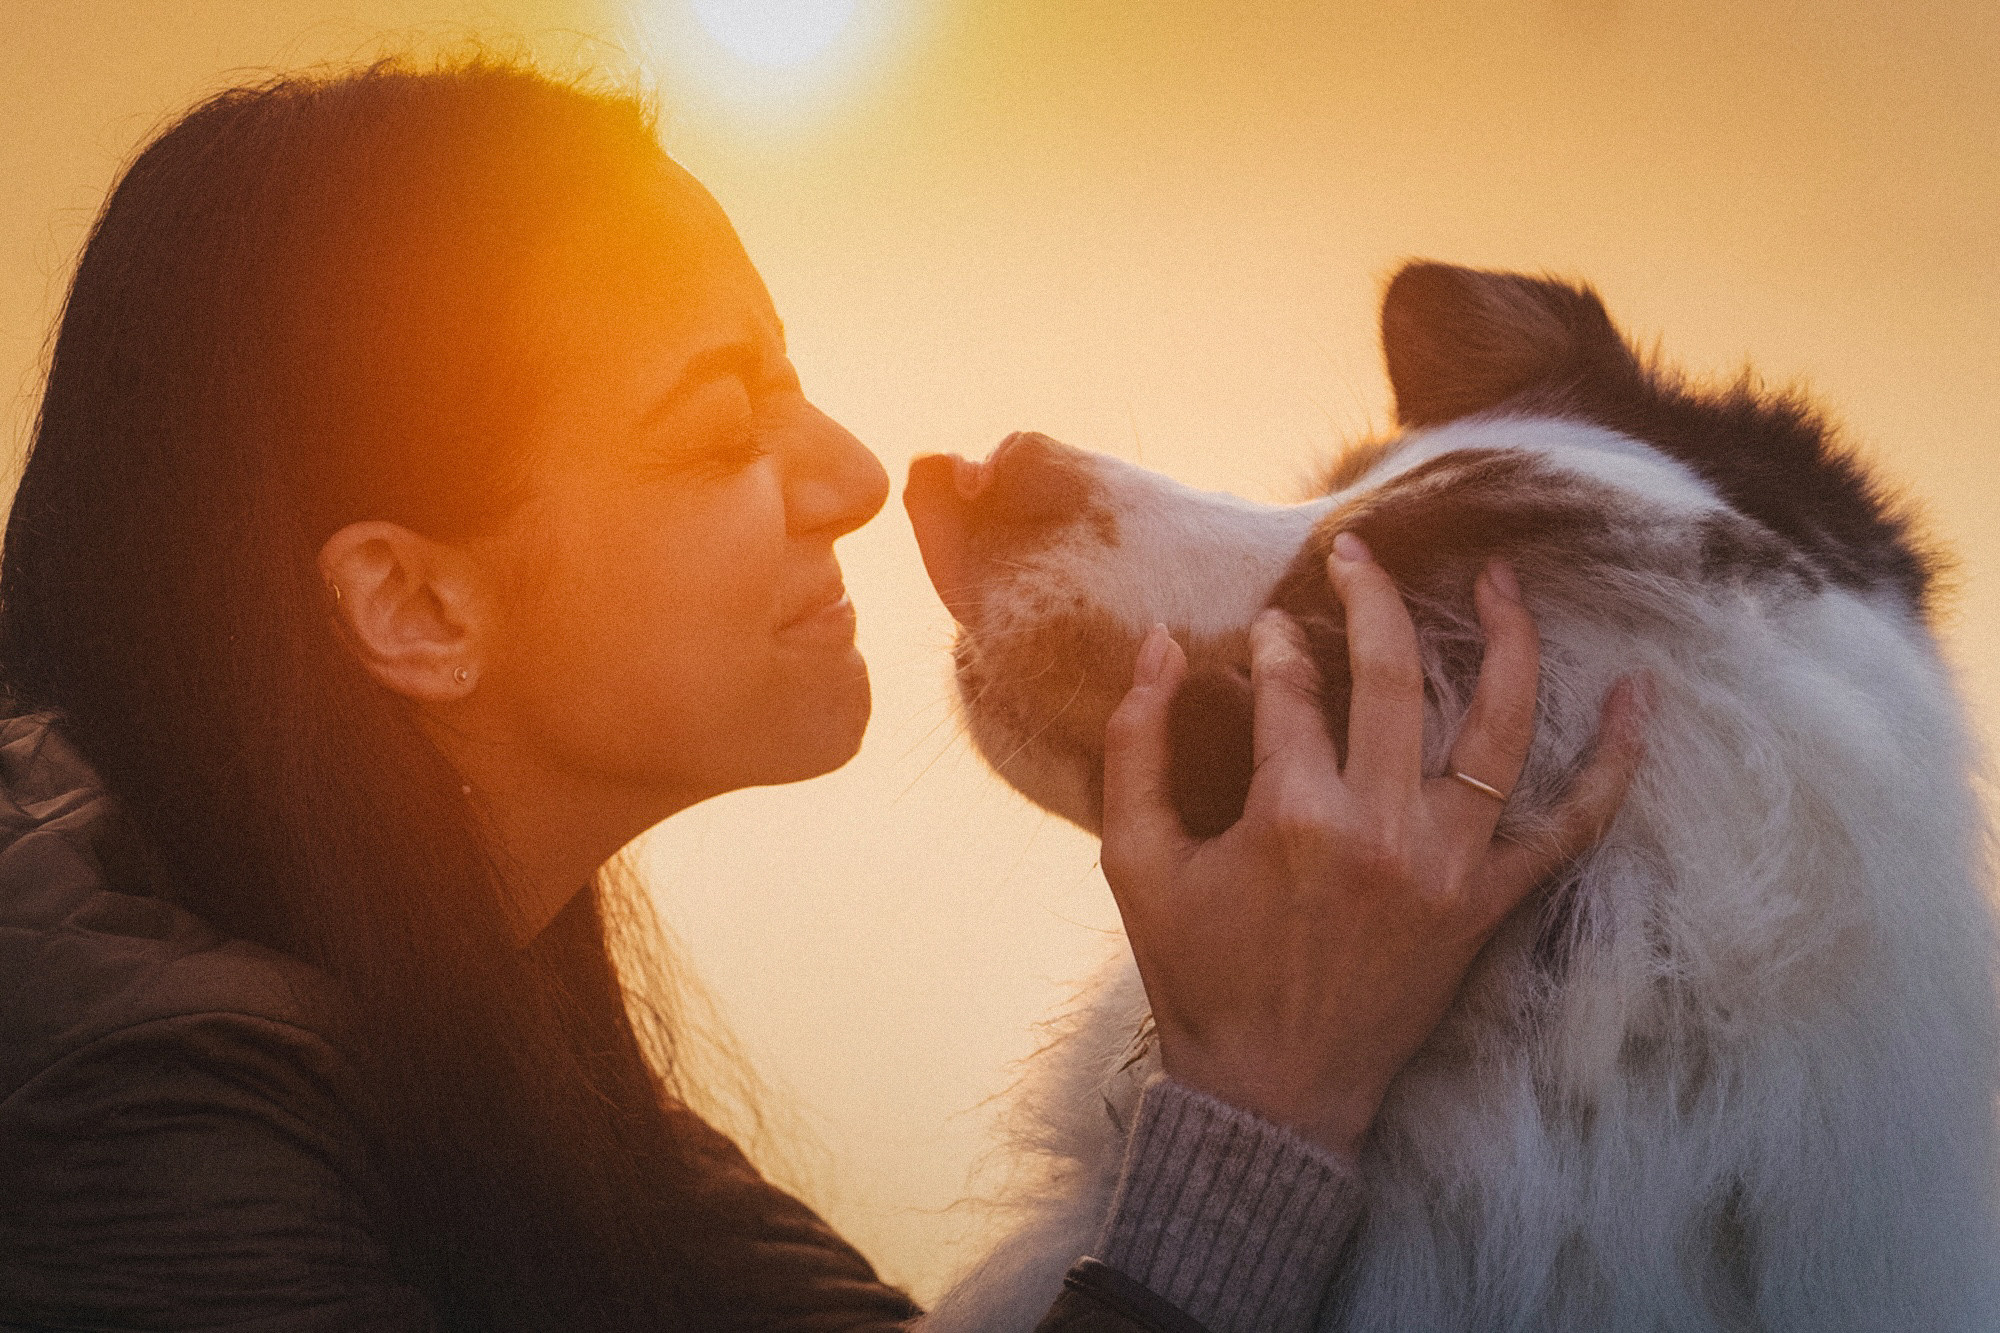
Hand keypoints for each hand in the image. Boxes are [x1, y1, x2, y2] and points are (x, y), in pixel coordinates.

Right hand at [1099, 532, 1649, 1159]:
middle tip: (1356, 553)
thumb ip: (1136, 744)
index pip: (1292, 689)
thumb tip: (1157, 641)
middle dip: (1371, 597)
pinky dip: (1611, 763)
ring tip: (1500, 576)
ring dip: (1506, 640)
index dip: (1273, 646)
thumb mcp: (1136, 862)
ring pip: (1497, 728)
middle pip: (1393, 678)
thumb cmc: (1198, 978)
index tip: (1265, 631)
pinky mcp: (1488, 906)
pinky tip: (1636, 693)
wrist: (1271, 1095)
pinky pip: (1570, 828)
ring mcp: (1447, 868)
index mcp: (1291, 816)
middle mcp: (1381, 830)